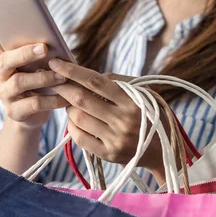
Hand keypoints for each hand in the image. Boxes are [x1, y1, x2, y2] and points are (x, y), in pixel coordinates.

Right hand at [0, 5, 69, 128]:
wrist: (32, 117)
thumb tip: (51, 34)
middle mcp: (0, 74)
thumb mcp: (35, 65)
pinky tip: (65, 98)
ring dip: (43, 77)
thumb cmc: (38, 83)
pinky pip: (34, 104)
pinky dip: (52, 100)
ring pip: (20, 82)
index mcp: (3, 57)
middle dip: (25, 53)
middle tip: (45, 48)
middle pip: (7, 60)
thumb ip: (38, 50)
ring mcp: (5, 94)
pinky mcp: (15, 112)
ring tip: (62, 76)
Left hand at [48, 59, 166, 182]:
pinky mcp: (109, 154)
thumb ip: (120, 81)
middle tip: (52, 79)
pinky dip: (73, 126)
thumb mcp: (145, 93)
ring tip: (70, 102)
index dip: (73, 71)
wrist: (163, 151)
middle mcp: (124, 121)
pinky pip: (80, 138)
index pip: (95, 81)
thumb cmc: (151, 115)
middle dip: (63, 87)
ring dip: (68, 107)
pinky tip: (75, 120)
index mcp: (133, 101)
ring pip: (78, 118)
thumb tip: (89, 75)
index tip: (55, 62)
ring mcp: (116, 139)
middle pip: (82, 100)